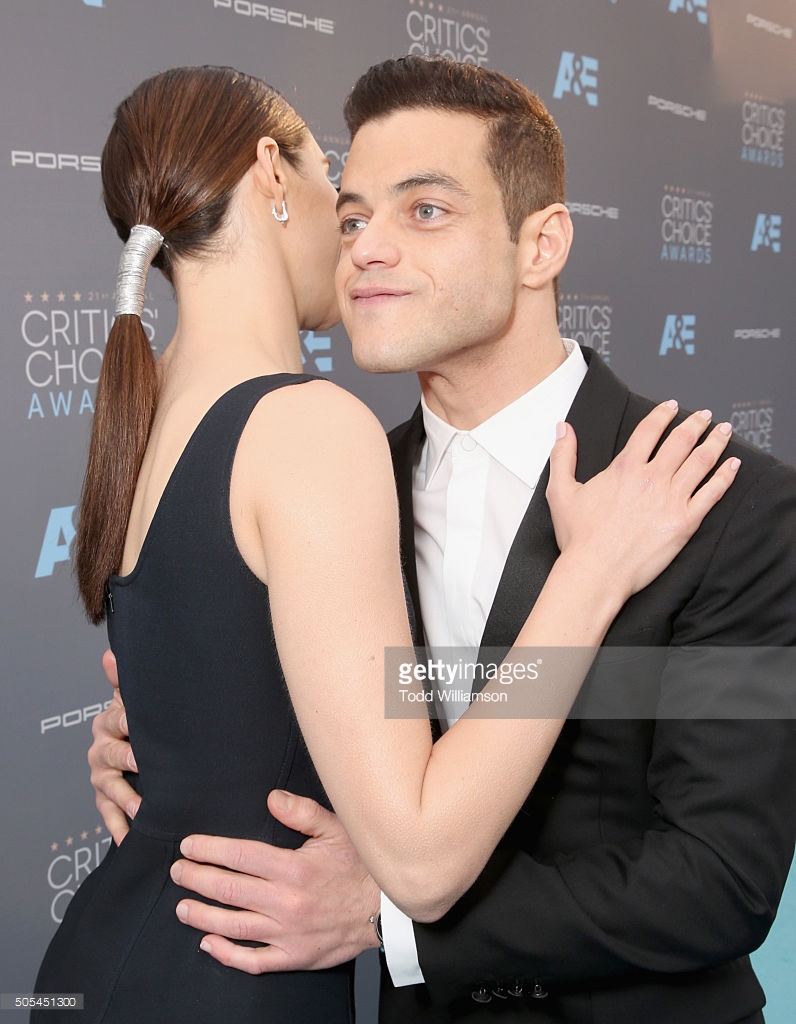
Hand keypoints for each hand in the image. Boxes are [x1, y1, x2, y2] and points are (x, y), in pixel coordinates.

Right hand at [87, 649, 139, 844]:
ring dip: (125, 799)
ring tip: (142, 808)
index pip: (118, 720)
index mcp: (109, 722)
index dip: (128, 722)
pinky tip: (129, 838)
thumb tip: (111, 654)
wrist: (133, 744)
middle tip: (142, 764)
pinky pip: (108, 815)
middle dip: (128, 759)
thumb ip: (124, 680)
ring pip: (110, 788)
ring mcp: (102, 776)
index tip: (138, 725)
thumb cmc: (137, 720)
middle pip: (112, 755)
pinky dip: (118, 827)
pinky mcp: (105, 799)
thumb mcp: (133, 699)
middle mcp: (102, 749)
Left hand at [171, 790, 380, 972]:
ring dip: (203, 916)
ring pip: (234, 927)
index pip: (240, 856)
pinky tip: (209, 943)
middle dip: (197, 879)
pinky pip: (254, 961)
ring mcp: (288, 934)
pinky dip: (227, 954)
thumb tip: (271, 798)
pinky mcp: (294, 957)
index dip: (209, 850)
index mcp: (294, 869)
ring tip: (182, 907)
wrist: (387, 909)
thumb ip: (302, 813)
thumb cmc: (361, 866)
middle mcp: (287, 903)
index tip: (189, 845)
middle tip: (178, 871)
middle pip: (230, 890)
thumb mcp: (338, 829)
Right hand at [547, 402, 739, 599]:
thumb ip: (563, 456)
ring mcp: (671, 499)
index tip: (671, 407)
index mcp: (624, 468)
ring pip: (700, 461)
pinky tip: (733, 465)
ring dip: (715, 442)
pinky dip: (725, 476)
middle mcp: (651, 479)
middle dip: (695, 423)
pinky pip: (712, 493)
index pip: (649, 431)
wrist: (596, 571)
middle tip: (704, 416)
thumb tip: (564, 429)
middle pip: (680, 441)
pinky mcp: (685, 522)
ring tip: (723, 431)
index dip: (662, 415)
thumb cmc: (580, 537)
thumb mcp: (560, 491)